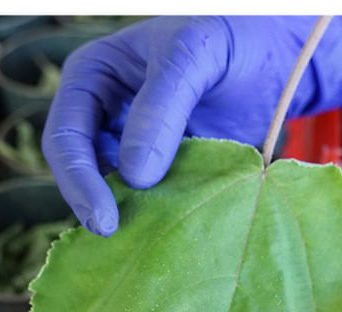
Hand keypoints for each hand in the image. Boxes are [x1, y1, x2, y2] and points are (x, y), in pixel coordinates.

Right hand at [42, 15, 341, 235]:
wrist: (275, 57)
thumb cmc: (232, 39)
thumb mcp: (196, 55)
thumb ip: (164, 106)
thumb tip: (133, 176)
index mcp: (92, 78)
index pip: (65, 136)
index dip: (78, 179)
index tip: (104, 218)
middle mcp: (103, 115)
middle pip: (80, 171)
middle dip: (96, 205)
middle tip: (116, 237)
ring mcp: (131, 146)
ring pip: (113, 191)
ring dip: (127, 215)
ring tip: (145, 243)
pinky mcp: (163, 172)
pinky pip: (149, 202)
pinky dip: (157, 218)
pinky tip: (171, 234)